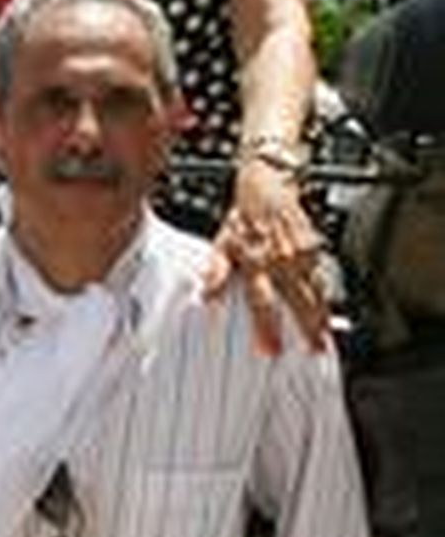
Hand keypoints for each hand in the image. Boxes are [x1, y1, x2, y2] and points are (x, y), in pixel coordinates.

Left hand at [201, 159, 328, 353]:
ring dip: (323, 315)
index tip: (271, 350)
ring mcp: (301, 254)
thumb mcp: (221, 243)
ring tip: (328, 337)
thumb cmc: (242, 219)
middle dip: (308, 328)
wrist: (266, 186)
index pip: (262, 302)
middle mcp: (281, 260)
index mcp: (256, 262)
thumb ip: (215, 272)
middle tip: (316, 349)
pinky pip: (323, 275)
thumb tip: (206, 296)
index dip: (267, 328)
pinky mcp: (315, 246)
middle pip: (298, 301)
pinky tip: (331, 311)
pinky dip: (328, 295)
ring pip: (316, 290)